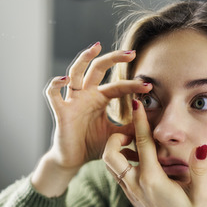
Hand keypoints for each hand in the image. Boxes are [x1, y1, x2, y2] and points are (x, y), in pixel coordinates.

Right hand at [32, 43, 150, 195]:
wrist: (73, 160)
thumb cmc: (93, 145)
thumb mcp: (117, 135)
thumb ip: (133, 128)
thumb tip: (153, 123)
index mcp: (100, 98)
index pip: (118, 86)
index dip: (133, 84)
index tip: (149, 86)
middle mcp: (86, 94)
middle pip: (98, 68)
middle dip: (114, 58)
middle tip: (131, 52)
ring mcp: (72, 100)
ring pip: (75, 72)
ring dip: (84, 58)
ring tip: (96, 46)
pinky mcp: (60, 111)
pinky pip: (53, 93)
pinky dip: (56, 84)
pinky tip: (65, 79)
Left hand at [102, 99, 206, 206]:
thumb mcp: (202, 194)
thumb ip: (200, 169)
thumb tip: (201, 148)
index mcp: (152, 180)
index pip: (143, 144)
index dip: (139, 121)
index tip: (136, 103)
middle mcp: (136, 184)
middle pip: (110, 154)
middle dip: (115, 137)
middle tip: (130, 131)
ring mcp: (130, 191)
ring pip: (110, 164)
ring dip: (116, 149)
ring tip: (134, 142)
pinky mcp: (130, 196)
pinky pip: (117, 173)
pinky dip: (120, 160)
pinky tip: (137, 157)